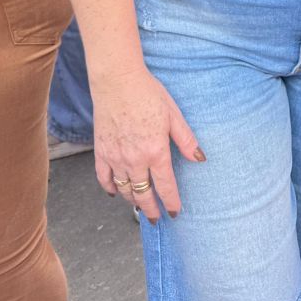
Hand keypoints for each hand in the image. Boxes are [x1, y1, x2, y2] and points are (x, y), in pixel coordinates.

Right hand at [89, 66, 203, 222]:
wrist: (117, 82)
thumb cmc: (149, 94)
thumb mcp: (174, 115)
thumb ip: (186, 140)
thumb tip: (199, 158)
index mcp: (156, 152)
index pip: (165, 186)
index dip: (171, 202)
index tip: (174, 213)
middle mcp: (134, 160)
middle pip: (143, 194)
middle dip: (151, 209)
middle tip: (157, 218)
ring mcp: (115, 158)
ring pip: (124, 189)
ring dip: (133, 200)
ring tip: (141, 206)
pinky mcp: (101, 152)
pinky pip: (104, 178)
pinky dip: (110, 188)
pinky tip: (116, 192)